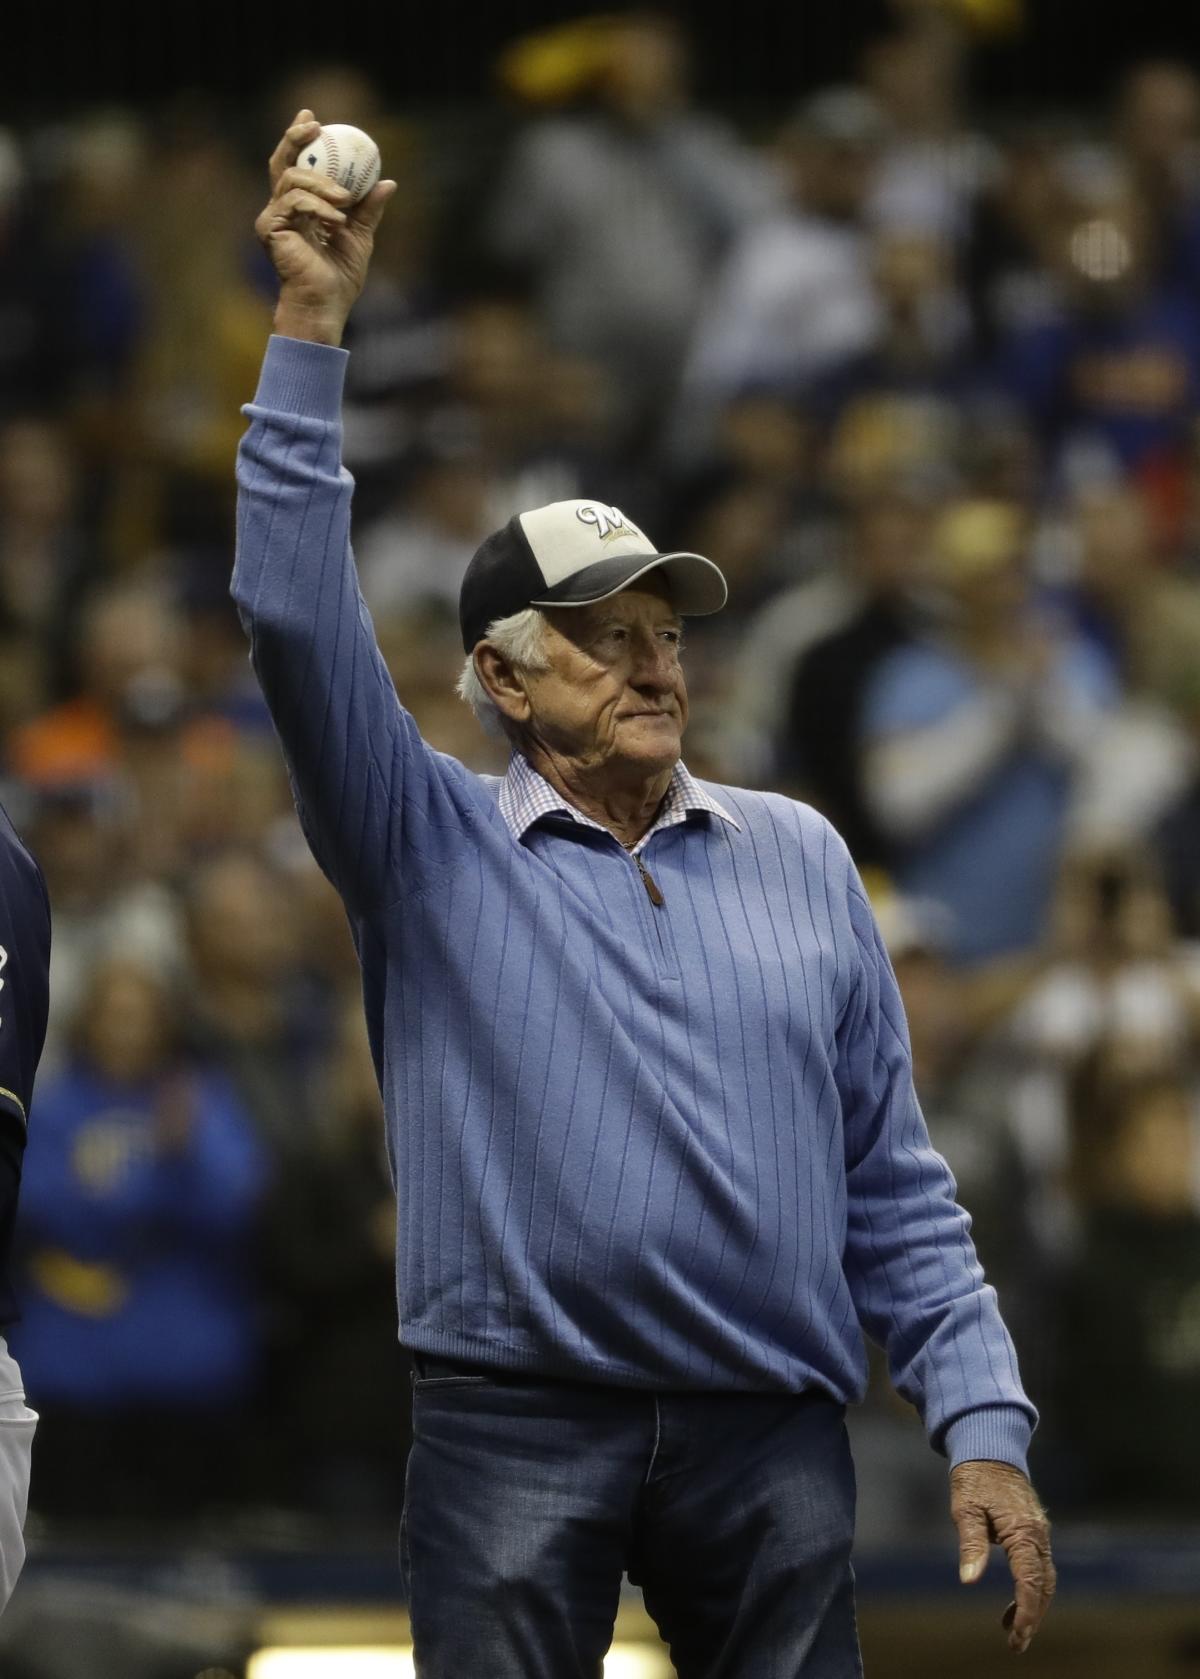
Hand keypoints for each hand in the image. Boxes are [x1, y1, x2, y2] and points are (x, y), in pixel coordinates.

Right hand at [256, 109, 395, 345]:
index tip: (314, 119)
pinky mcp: (270, 229)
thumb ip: (368, 209)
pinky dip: (319, 207)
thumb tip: (389, 182)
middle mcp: (281, 209)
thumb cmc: (340, 278)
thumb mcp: (360, 236)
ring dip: (322, 184)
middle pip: (281, 162)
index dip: (300, 138)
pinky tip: (337, 220)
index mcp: (299, 208)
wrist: (325, 305)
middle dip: (294, 137)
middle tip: (314, 125)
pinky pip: (295, 202)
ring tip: (345, 200)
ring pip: (292, 179)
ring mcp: (273, 218)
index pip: (296, 166)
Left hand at [951, 1459, 1054, 1653]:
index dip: (1027, 1611)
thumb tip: (969, 1580)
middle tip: (1016, 1643)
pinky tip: (1015, 1601)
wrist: (990, 1447)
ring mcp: (1039, 1532)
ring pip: (1044, 1577)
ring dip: (1033, 1605)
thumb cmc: (974, 1477)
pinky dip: (1031, 1588)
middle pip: (1044, 1585)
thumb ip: (971, 1544)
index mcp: (1023, 1531)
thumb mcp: (965, 1508)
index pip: (1030, 1581)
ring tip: (1012, 1629)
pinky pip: (1039, 1565)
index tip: (1017, 1635)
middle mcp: (1038, 1535)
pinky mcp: (1034, 1530)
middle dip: (1033, 1616)